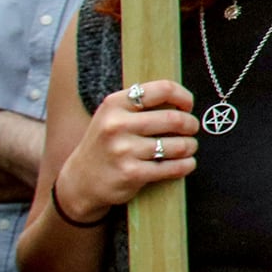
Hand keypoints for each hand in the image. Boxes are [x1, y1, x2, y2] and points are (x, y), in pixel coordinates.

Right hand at [57, 81, 201, 217]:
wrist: (80, 181)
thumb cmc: (105, 145)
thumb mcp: (113, 116)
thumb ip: (141, 105)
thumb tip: (182, 100)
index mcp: (114, 104)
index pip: (162, 89)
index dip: (183, 97)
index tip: (188, 106)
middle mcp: (117, 125)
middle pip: (174, 119)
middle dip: (191, 125)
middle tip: (191, 129)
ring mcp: (124, 150)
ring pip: (178, 145)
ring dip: (190, 146)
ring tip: (188, 147)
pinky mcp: (132, 173)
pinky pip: (173, 167)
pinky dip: (186, 165)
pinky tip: (185, 163)